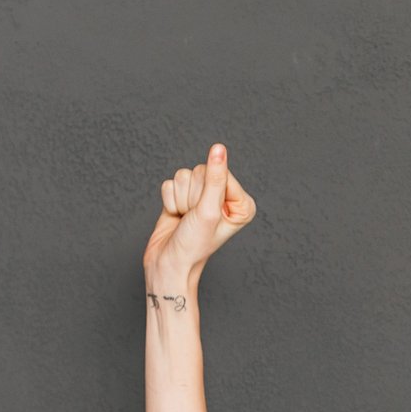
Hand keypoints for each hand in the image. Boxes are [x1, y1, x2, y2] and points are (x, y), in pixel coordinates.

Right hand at [143, 143, 256, 279]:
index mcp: (241, 203)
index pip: (220, 171)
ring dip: (179, 199)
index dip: (208, 193)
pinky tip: (176, 215)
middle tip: (194, 218)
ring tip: (185, 218)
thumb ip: (214, 178)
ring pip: (183, 175)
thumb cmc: (194, 245)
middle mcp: (224, 197)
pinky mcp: (184, 195)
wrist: (169, 264)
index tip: (207, 215)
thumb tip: (219, 148)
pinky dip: (169, 200)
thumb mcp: (208, 211)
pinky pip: (170, 182)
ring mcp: (203, 196)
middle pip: (201, 171)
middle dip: (192, 196)